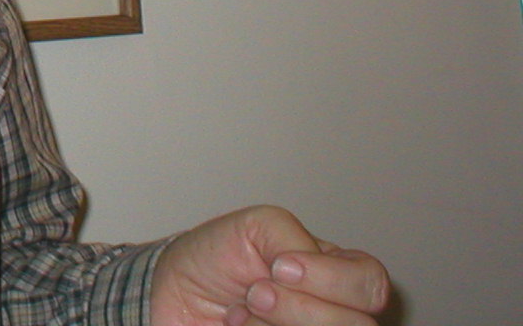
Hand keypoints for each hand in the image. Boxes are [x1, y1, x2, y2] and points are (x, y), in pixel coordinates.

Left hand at [150, 205, 389, 325]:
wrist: (170, 295)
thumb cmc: (215, 257)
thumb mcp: (258, 227)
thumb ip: (296, 241)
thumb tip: (304, 270)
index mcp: (338, 275)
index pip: (372, 284)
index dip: (333, 280)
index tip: (280, 268)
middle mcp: (336, 314)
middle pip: (360, 325)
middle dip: (300, 309)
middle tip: (254, 293)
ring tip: (239, 313)